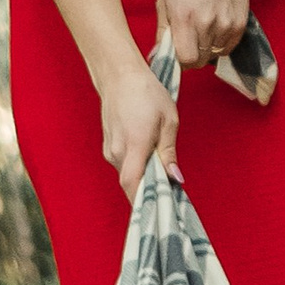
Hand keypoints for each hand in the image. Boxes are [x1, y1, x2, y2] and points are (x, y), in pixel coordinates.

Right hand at [99, 58, 179, 202]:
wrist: (119, 75)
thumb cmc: (147, 92)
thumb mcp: (168, 120)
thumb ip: (169, 152)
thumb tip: (176, 177)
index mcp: (134, 144)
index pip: (132, 183)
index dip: (143, 201)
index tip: (159, 210)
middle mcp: (117, 150)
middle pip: (131, 182)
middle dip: (149, 191)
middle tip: (170, 193)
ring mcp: (109, 148)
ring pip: (127, 173)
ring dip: (144, 177)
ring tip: (162, 172)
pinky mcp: (108, 145)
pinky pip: (123, 164)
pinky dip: (136, 166)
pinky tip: (149, 158)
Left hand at [159, 0, 250, 66]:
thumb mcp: (165, 0)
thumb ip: (162, 31)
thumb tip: (159, 56)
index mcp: (185, 17)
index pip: (186, 59)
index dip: (181, 61)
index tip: (179, 54)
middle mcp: (207, 23)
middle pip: (200, 60)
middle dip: (192, 56)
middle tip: (190, 42)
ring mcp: (226, 24)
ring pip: (214, 55)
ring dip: (207, 48)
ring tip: (203, 29)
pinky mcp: (240, 24)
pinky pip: (227, 48)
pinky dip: (220, 44)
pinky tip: (215, 27)